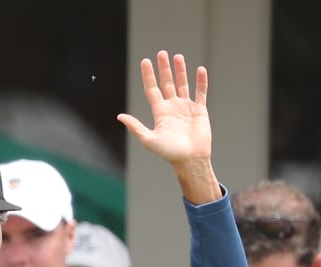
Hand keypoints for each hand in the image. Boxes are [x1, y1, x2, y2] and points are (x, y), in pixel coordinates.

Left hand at [118, 50, 211, 165]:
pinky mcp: (200, 110)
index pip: (152, 89)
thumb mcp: (149, 139)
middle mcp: (172, 107)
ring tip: (177, 57)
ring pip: (182, 84)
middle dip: (164, 69)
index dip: (148, 76)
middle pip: (166, 83)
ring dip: (180, 71)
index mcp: (159, 112)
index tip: (145, 61)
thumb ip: (135, 127)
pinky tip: (199, 70)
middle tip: (161, 53)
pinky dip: (200, 82)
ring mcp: (186, 107)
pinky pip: (200, 93)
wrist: (189, 159)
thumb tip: (120, 116)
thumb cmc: (169, 152)